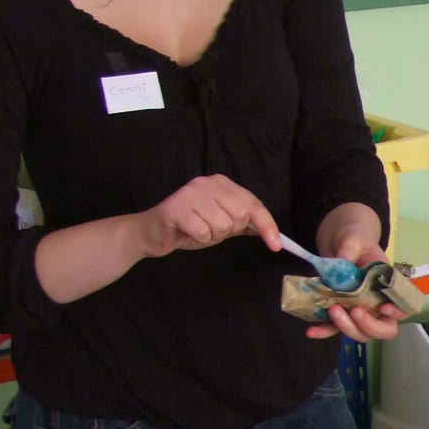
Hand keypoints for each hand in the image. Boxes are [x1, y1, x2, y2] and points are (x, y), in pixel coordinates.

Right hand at [134, 176, 279, 259]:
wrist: (152, 233)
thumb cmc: (188, 227)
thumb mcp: (221, 224)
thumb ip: (243, 224)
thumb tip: (271, 232)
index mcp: (222, 184)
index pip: (254, 204)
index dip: (267, 225)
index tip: (276, 245)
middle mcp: (208, 183)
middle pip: (241, 215)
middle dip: (230, 230)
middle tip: (211, 229)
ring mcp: (191, 193)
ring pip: (222, 225)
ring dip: (212, 235)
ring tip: (197, 229)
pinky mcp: (177, 208)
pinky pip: (203, 232)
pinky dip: (198, 238)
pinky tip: (187, 232)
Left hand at [304, 204, 402, 342]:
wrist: (340, 242)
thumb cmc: (356, 239)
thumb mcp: (356, 239)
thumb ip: (351, 248)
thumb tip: (343, 261)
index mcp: (389, 287)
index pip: (403, 308)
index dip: (397, 314)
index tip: (384, 308)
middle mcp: (378, 304)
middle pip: (383, 329)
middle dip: (369, 326)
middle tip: (354, 312)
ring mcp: (360, 311)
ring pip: (360, 333)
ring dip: (347, 328)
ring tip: (332, 311)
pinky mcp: (341, 314)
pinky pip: (335, 329)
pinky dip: (324, 331)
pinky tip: (311, 332)